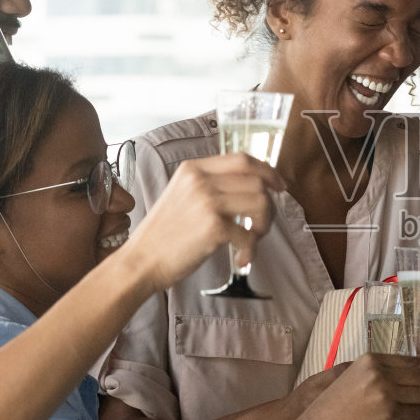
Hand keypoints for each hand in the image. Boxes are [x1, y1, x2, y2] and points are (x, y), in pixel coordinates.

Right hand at [121, 154, 282, 289]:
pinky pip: (250, 234)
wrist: (140, 260)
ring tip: (250, 241)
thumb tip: (254, 188)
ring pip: (260, 203)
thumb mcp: (182, 195)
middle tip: (261, 225)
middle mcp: (201, 180)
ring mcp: (207, 202)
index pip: (242, 159)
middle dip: (268, 205)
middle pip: (257, 182)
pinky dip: (251, 250)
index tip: (279, 187)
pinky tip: (241, 258)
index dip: (268, 172)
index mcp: (193, 169)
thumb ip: (211, 186)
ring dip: (263, 226)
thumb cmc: (164, 234)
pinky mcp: (213, 227)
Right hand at [293, 352, 419, 419]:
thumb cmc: (335, 405)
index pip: (413, 359)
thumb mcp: (355, 376)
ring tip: (414, 409)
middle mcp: (379, 371)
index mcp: (371, 359)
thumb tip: (415, 374)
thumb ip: (381, 371)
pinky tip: (404, 419)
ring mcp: (385, 391)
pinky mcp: (388, 411)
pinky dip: (415, 417)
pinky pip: (415, 413)